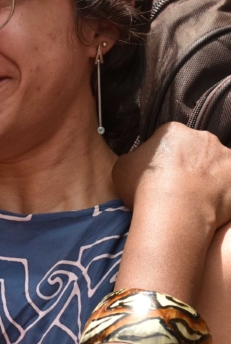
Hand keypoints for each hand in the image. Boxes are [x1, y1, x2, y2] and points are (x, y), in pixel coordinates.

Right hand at [113, 122, 230, 229]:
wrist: (175, 212)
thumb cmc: (144, 187)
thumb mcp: (122, 167)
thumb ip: (136, 157)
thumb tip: (142, 160)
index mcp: (173, 131)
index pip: (170, 138)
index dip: (165, 155)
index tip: (161, 172)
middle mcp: (203, 137)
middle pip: (197, 148)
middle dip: (191, 163)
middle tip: (179, 185)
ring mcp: (225, 157)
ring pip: (217, 165)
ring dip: (209, 177)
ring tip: (196, 199)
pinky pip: (230, 184)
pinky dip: (223, 193)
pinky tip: (209, 206)